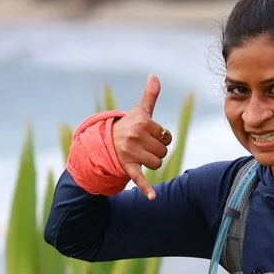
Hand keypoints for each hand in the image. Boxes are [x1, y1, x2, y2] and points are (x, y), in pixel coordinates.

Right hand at [112, 75, 171, 199]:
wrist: (106, 142)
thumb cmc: (128, 125)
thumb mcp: (139, 111)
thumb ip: (150, 95)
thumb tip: (154, 76)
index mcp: (142, 123)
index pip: (167, 136)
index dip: (161, 138)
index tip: (149, 135)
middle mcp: (135, 137)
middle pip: (163, 151)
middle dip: (157, 150)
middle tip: (143, 146)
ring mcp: (130, 153)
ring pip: (158, 164)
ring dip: (152, 162)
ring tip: (140, 155)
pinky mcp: (128, 167)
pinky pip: (139, 179)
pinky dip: (146, 189)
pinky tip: (153, 197)